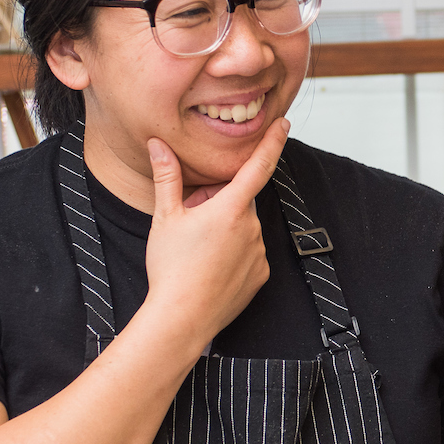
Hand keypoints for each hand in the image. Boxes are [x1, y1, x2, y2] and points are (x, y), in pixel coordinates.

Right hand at [139, 121, 287, 342]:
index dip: (272, 142)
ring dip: (227, 229)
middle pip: (240, 201)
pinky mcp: (261, 275)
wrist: (182, 317)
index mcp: (230, 208)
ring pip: (245, 229)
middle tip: (192, 217)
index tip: (284, 125)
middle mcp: (251, 228)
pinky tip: (212, 266)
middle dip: (220, 203)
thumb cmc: (171, 269)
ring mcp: (259, 253)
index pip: (258, 166)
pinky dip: (235, 254)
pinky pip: (250, 254)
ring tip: (199, 250)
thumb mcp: (165, 217)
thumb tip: (159, 145)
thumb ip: (167, 177)